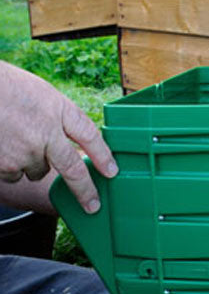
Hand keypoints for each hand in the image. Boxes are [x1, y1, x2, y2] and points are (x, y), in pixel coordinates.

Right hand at [0, 61, 117, 212]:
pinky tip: (4, 144)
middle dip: (85, 191)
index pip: (90, 136)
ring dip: (33, 162)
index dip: (103, 156)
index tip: (112, 171)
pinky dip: (10, 165)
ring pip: (38, 171)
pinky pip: (14, 174)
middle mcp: (47, 133)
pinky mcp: (5, 165)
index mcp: (60, 111)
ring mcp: (25, 152)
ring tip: (17, 138)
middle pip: (73, 169)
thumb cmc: (9, 88)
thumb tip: (74, 140)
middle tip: (93, 205)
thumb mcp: (44, 94)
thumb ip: (61, 117)